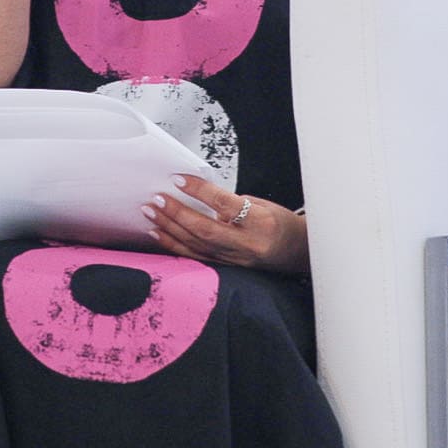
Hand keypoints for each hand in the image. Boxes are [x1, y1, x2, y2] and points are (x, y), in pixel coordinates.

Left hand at [144, 175, 308, 273]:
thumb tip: (200, 196)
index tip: (179, 179)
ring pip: (195, 245)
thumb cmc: (281, 224)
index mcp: (261, 223)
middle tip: (157, 198)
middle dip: (177, 213)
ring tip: (151, 212)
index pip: (225, 204)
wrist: (297, 252)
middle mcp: (247, 244)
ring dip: (169, 228)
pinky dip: (174, 244)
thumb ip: (232, 203)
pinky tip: (159, 234)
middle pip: (204, 229)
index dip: (200, 191)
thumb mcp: (262, 205)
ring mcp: (236, 259)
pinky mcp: (227, 267)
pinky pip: (195, 256)